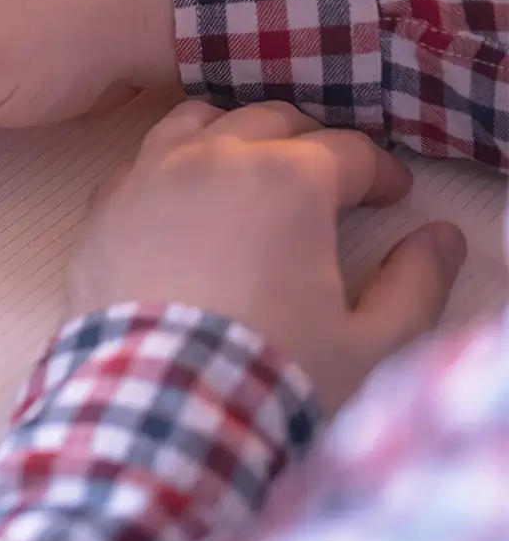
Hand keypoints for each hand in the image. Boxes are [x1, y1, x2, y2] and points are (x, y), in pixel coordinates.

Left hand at [68, 99, 467, 413]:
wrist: (154, 420)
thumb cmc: (269, 382)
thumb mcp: (369, 348)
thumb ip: (415, 284)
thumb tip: (440, 238)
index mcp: (288, 180)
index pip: (349, 151)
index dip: (380, 172)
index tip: (394, 197)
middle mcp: (214, 158)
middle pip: (274, 121)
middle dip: (312, 146)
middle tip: (332, 185)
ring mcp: (149, 177)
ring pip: (201, 122)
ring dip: (238, 136)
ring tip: (255, 170)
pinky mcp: (101, 210)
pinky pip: (142, 160)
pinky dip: (173, 164)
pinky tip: (185, 198)